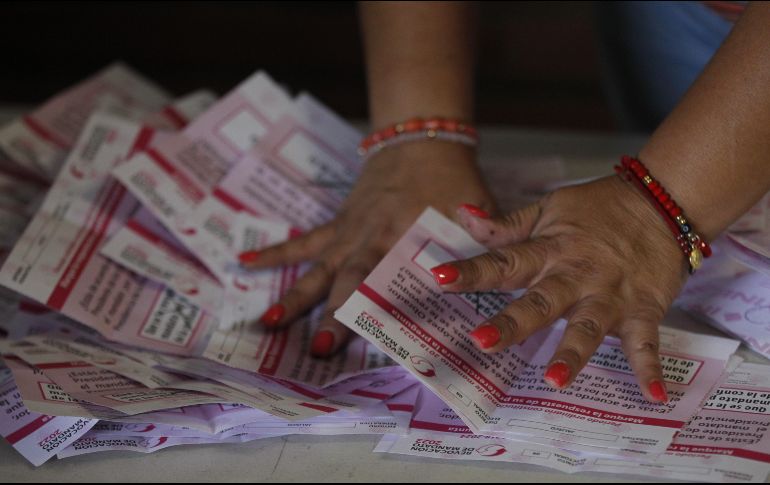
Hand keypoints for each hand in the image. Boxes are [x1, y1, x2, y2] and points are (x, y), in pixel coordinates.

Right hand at [240, 141, 494, 356]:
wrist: (420, 141)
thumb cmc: (450, 181)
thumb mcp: (472, 212)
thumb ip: (478, 245)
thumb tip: (487, 283)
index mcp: (401, 238)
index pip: (389, 280)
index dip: (379, 311)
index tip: (372, 342)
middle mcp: (368, 239)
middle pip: (346, 281)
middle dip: (333, 317)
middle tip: (319, 351)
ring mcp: (347, 233)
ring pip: (316, 267)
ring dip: (295, 295)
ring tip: (270, 323)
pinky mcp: (337, 225)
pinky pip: (303, 242)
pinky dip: (275, 253)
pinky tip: (243, 263)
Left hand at [431, 175, 686, 402]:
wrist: (661, 202)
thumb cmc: (597, 209)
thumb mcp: (548, 209)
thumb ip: (506, 224)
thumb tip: (462, 215)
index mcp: (549, 250)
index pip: (503, 262)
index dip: (471, 271)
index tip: (440, 278)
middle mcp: (576, 275)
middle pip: (541, 302)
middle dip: (513, 323)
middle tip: (483, 341)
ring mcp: (611, 295)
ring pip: (589, 327)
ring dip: (573, 353)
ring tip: (555, 380)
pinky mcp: (644, 309)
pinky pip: (647, 343)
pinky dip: (651, 368)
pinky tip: (653, 396)